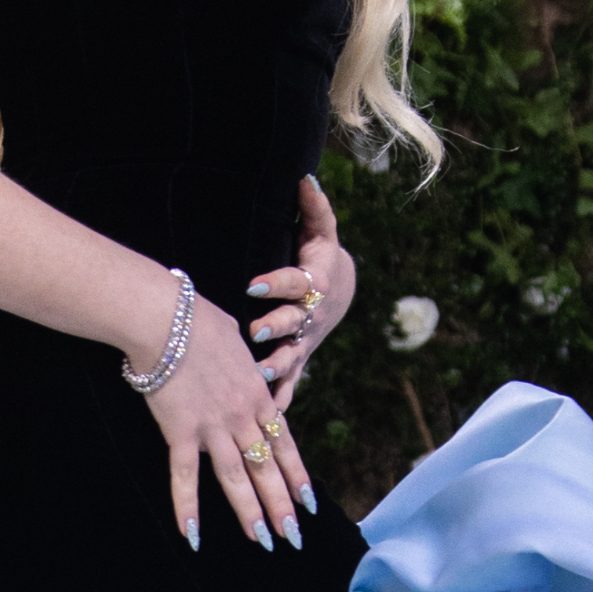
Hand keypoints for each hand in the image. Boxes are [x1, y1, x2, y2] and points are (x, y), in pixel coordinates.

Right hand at [143, 284, 314, 553]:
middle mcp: (242, 416)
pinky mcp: (181, 432)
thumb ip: (241, 359)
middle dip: (281, 504)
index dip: (297, 475)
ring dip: (250, 512)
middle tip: (293, 535)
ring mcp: (213, 427)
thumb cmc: (199, 318)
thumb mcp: (235, 339)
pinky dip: (187, 507)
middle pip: (267, 468)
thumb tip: (238, 353)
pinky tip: (192, 535)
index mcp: (258, 395)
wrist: (169, 317)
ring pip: (236, 478)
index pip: (284, 443)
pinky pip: (185, 476)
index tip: (309, 501)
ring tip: (262, 541)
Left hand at [246, 177, 354, 400]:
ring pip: (292, 355)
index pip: (295, 282)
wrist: (338, 291)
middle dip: (276, 328)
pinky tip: (269, 414)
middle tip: (255, 332)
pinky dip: (282, 397)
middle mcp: (310, 315)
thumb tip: (305, 177)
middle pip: (294, 322)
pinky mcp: (300, 358)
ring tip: (260, 376)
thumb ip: (313, 207)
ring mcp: (305, 340)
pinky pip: (292, 381)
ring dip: (277, 367)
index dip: (277, 282)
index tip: (254, 283)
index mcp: (313, 282)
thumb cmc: (319, 254)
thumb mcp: (320, 230)